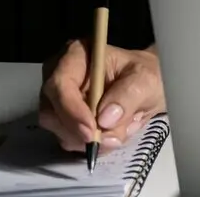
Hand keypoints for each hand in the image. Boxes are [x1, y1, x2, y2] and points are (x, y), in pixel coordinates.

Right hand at [39, 40, 165, 152]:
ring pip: (60, 131)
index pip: (60, 84)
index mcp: (76, 55)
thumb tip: (105, 120)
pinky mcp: (63, 120)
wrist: (148, 86)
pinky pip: (70, 140)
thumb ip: (128, 95)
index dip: (72, 110)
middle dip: (81, 131)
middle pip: (52, 113)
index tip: (92, 130)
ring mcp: (58, 101)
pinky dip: (93, 144)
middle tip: (111, 137)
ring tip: (121, 128)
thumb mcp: (146, 79)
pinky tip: (113, 132)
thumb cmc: (145, 74)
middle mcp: (60, 77)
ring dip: (91, 139)